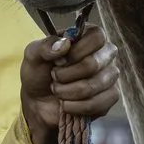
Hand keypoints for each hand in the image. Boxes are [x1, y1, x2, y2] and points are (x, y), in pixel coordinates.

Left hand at [20, 25, 119, 143]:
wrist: (39, 102)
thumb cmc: (39, 73)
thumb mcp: (33, 55)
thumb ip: (44, 46)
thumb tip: (64, 44)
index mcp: (89, 37)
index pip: (97, 37)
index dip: (76, 51)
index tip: (58, 61)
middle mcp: (105, 54)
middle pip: (94, 64)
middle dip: (66, 75)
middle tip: (54, 77)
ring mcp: (110, 76)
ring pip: (93, 86)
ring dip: (67, 92)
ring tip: (58, 91)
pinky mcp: (110, 97)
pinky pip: (97, 103)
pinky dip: (75, 107)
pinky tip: (66, 104)